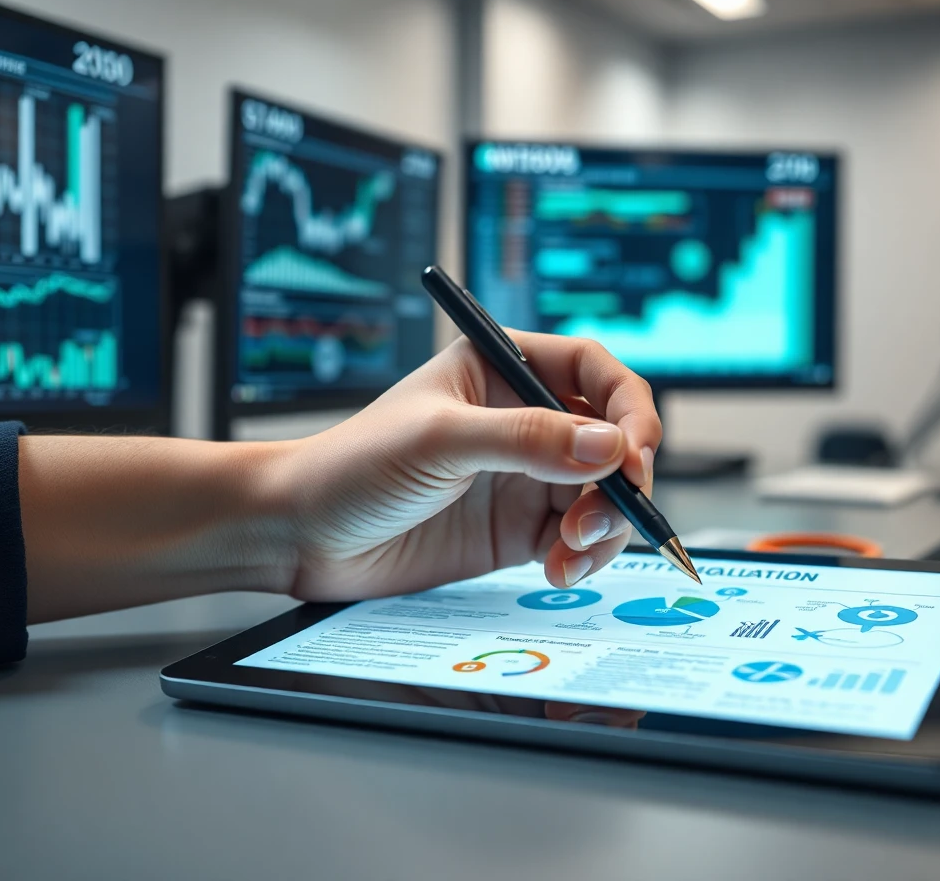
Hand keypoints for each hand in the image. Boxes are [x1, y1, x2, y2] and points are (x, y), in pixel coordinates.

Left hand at [277, 332, 661, 601]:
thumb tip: (607, 445)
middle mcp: (521, 419)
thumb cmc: (351, 465)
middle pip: (610, 438)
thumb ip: (525, 439)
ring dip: (605, 523)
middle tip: (607, 513)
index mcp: (501, 370)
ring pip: (601, 493)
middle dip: (622, 478)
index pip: (593, 371)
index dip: (627, 408)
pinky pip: (576, 537)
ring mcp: (522, 476)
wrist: (304, 537)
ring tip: (571, 551)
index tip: (634, 451)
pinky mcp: (516, 528)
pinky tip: (558, 570)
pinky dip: (583, 555)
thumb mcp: (439, 440)